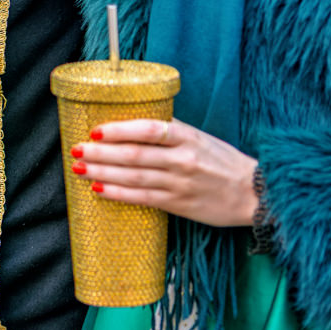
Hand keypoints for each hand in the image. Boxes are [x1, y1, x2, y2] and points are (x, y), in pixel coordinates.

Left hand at [73, 118, 258, 228]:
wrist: (255, 194)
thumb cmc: (224, 162)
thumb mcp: (201, 138)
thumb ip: (171, 132)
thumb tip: (132, 124)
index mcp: (188, 137)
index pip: (148, 129)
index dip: (119, 129)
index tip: (95, 129)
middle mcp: (183, 159)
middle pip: (134, 154)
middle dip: (101, 152)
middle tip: (76, 149)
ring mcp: (180, 183)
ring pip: (134, 177)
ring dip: (103, 172)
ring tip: (80, 168)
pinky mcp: (179, 205)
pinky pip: (143, 199)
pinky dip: (119, 193)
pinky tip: (99, 189)